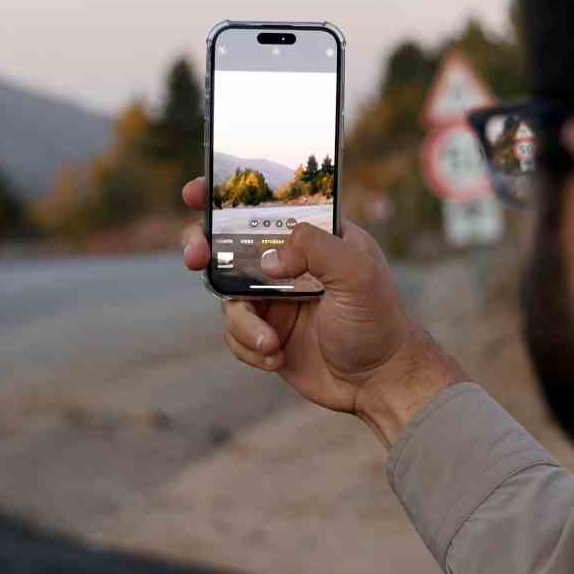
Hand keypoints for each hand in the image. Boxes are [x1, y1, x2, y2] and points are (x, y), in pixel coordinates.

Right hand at [180, 178, 467, 447]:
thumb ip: (315, 248)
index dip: (225, 193)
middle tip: (195, 257)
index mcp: (313, 236)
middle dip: (203, 247)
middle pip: (228, 243)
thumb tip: (268, 257)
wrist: (378, 382)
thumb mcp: (357, 274)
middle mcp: (289, 262)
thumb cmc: (378, 321)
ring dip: (242, 323)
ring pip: (226, 296)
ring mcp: (273, 298)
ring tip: (271, 344)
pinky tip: (276, 358)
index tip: (195, 192)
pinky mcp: (265, 333)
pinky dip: (249, 347)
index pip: (265, 204)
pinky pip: (234, 333)